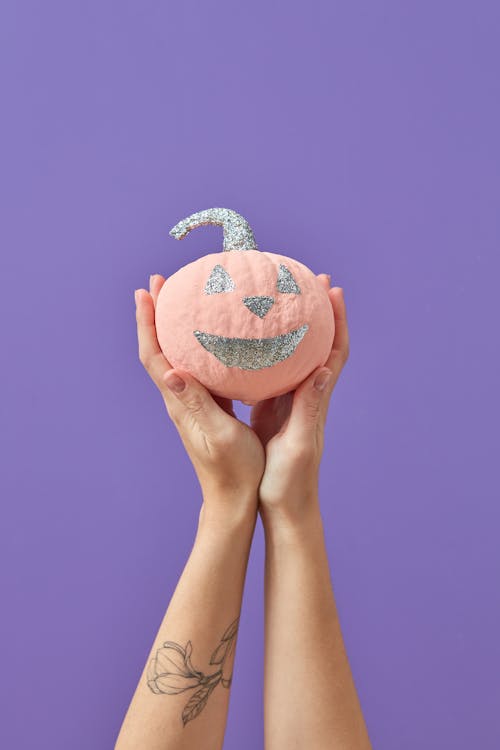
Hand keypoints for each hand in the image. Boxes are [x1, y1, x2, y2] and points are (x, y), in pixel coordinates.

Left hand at [134, 275, 264, 518]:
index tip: (146, 293)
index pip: (155, 357)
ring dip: (173, 327)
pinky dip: (197, 345)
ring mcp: (192, 403)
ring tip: (182, 301)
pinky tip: (214, 337)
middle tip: (160, 283)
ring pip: (175, 356)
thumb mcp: (218, 435)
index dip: (148, 324)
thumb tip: (170, 371)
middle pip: (159, 350)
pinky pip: (197, 367)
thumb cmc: (233, 470)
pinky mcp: (208, 407)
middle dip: (156, 315)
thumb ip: (198, 402)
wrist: (233, 499)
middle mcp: (180, 399)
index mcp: (181, 403)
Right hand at [250, 277, 349, 521]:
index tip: (333, 290)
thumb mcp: (301, 444)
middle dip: (315, 312)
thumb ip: (310, 408)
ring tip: (273, 299)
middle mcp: (306, 397)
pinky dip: (263, 352)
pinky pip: (269, 373)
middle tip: (304, 279)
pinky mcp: (270, 411)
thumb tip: (324, 368)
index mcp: (315, 402)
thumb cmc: (292, 481)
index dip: (338, 322)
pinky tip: (245, 342)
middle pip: (316, 346)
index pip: (334, 354)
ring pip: (292, 356)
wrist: (283, 506)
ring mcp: (288, 403)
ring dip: (288, 327)